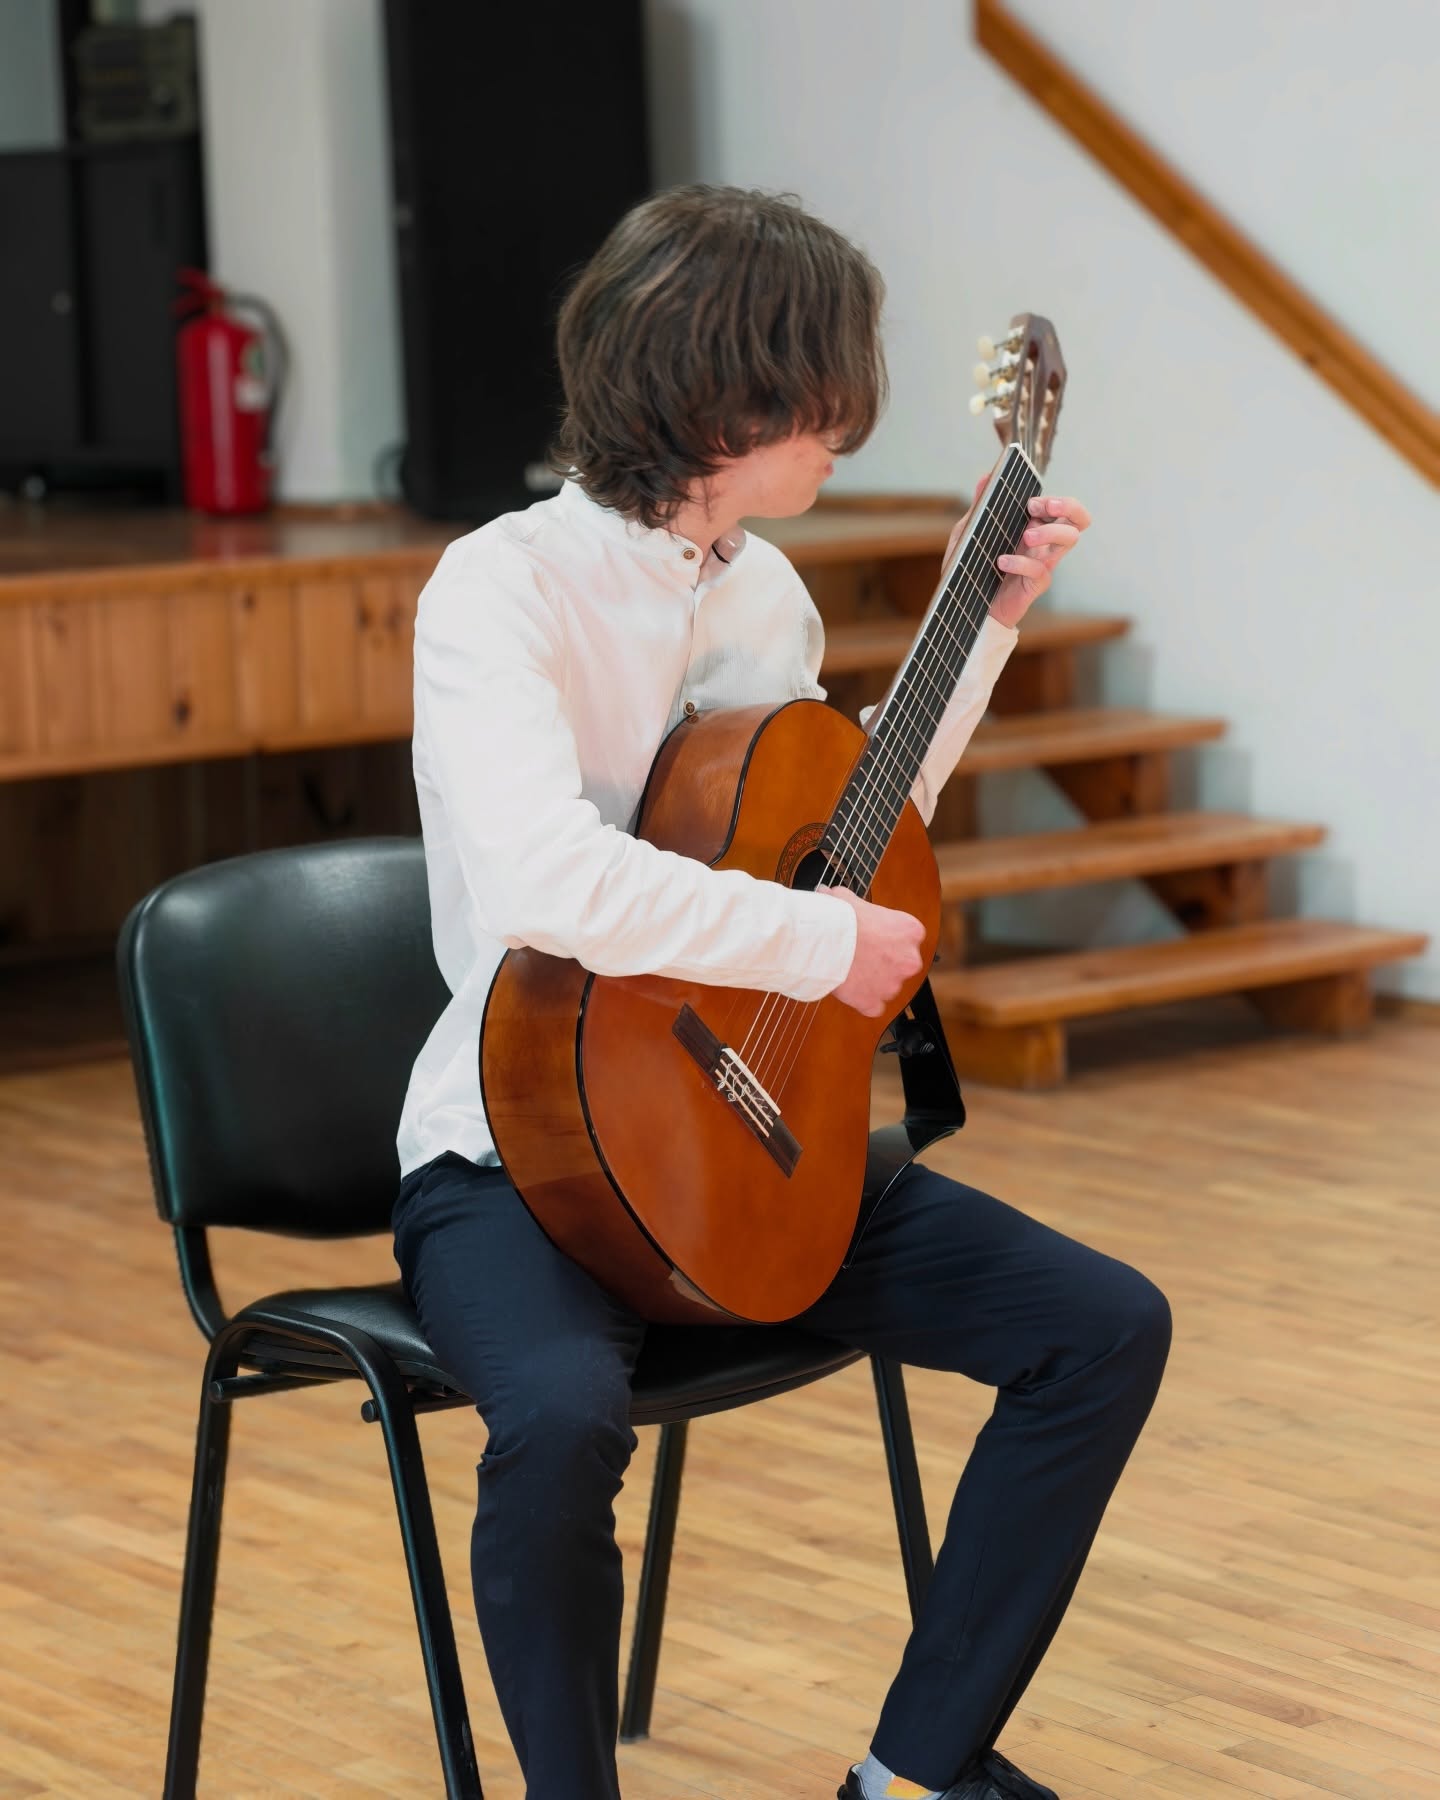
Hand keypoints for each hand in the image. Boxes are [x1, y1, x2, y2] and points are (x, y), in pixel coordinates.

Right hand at [817, 885, 924, 1017]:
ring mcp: (893, 984)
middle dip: (884, 962)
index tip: (871, 937)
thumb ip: (849, 901)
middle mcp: (910, 959)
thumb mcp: (847, 898)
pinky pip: (874, 1007)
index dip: (887, 938)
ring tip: (849, 971)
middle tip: (861, 955)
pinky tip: (850, 991)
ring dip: (873, 982)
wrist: (823, 941)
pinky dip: (863, 1002)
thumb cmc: (837, 917)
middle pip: (902, 964)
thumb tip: (829, 894)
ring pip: (887, 986)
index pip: (907, 938)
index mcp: (910, 930)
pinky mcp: (875, 1002)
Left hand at [943, 472, 1091, 629]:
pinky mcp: (1036, 584)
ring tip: (1026, 535)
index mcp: (1033, 525)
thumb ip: (980, 506)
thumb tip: (986, 476)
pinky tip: (1002, 561)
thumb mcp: (970, 532)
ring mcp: (1043, 562)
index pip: (1062, 507)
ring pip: (1070, 540)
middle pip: (1079, 520)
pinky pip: (1040, 570)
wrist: (965, 604)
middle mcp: (1044, 542)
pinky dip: (1022, 562)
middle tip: (1040, 508)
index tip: (1030, 502)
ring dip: (1051, 531)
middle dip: (1068, 508)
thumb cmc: (972, 566)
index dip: (1056, 501)